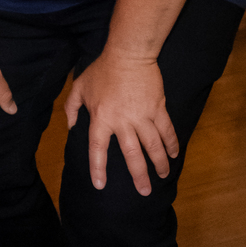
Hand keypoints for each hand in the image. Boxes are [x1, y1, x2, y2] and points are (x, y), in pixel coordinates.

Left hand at [64, 51, 177, 195]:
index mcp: (101, 118)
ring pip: (152, 146)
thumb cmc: (102, 70)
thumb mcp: (79, 87)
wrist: (128, 54)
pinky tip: (173, 154)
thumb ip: (72, 108)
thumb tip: (72, 127)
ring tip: (162, 176)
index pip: (97, 149)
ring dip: (158, 163)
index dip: (98, 168)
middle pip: (132, 155)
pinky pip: (166, 130)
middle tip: (143, 192)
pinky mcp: (158, 108)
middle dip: (138, 176)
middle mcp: (122, 122)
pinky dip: (171, 143)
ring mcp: (143, 116)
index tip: (100, 185)